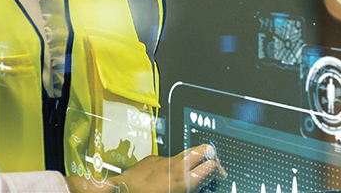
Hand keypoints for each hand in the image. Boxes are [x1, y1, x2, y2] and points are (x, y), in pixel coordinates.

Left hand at [106, 144, 226, 192]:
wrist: (120, 191)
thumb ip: (188, 188)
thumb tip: (195, 185)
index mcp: (184, 180)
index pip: (211, 166)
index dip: (218, 169)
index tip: (219, 174)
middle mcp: (176, 167)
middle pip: (203, 150)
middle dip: (211, 155)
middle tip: (213, 164)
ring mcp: (164, 160)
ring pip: (185, 154)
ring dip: (191, 160)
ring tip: (190, 171)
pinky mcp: (152, 158)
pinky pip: (167, 159)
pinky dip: (170, 166)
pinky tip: (164, 177)